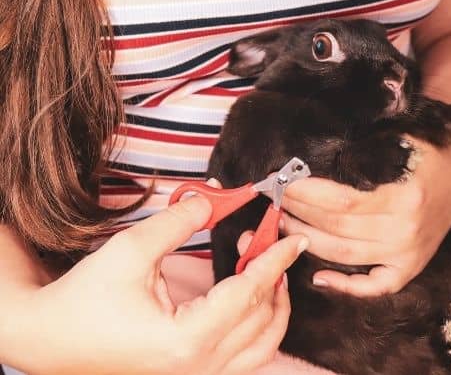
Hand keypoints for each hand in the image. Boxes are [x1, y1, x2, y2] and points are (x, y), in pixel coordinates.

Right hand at [4, 194, 307, 374]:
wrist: (49, 340)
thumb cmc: (82, 301)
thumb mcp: (129, 251)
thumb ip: (177, 223)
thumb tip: (212, 200)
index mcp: (186, 341)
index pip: (249, 293)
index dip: (274, 259)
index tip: (293, 238)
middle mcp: (199, 368)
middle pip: (262, 319)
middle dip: (273, 275)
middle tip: (267, 241)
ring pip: (262, 346)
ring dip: (274, 307)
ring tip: (269, 271)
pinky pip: (246, 359)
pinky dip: (259, 328)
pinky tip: (253, 301)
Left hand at [280, 139, 450, 296]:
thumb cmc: (424, 155)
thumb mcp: (399, 140)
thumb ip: (362, 150)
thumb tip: (311, 153)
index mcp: (405, 196)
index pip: (341, 201)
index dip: (306, 194)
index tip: (282, 180)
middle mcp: (406, 230)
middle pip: (336, 228)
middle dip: (299, 211)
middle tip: (275, 197)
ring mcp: (408, 254)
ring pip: (344, 255)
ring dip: (307, 240)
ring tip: (284, 222)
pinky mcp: (410, 268)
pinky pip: (373, 287)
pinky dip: (345, 286)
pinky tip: (318, 277)